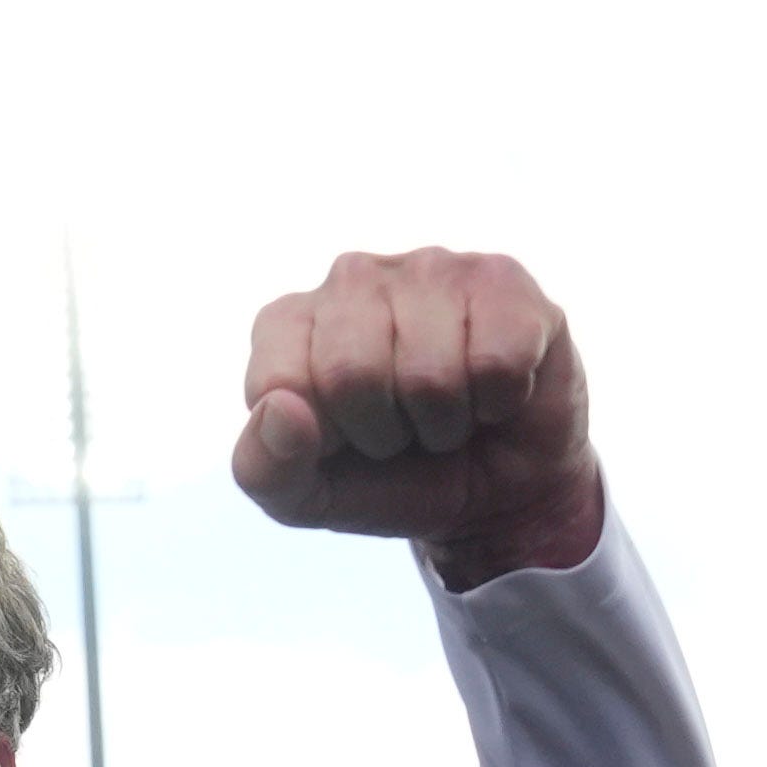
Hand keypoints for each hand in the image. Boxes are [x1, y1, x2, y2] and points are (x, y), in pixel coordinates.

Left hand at [231, 250, 603, 593]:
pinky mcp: (500, 280)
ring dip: (446, 423)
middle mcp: (351, 278)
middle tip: (404, 430)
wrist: (497, 491)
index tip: (346, 440)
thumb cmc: (392, 479)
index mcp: (288, 322)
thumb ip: (265, 468)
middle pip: (352, 374)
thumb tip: (281, 409)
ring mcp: (428, 269)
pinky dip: (500, 402)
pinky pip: (496, 363)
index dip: (325, 438)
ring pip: (430, 374)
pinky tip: (492, 389)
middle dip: (386, 433)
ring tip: (448, 411)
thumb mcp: (310, 498)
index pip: (281, 383)